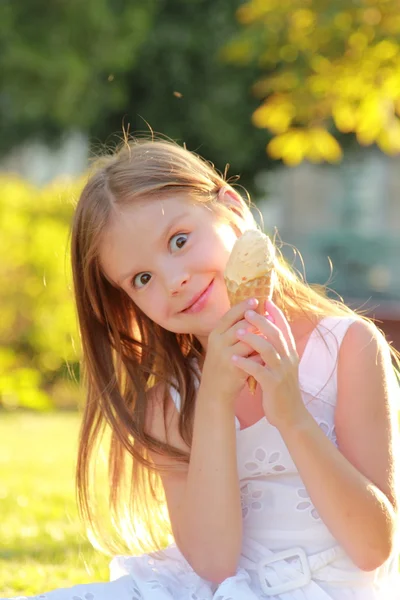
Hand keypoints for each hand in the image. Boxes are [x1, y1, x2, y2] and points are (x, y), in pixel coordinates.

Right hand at [202, 298, 262, 403]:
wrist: (214, 390)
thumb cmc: (223, 363)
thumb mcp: (222, 344)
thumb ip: (233, 330)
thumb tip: (253, 313)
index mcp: (215, 333)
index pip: (230, 314)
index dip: (243, 306)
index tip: (257, 300)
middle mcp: (218, 342)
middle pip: (241, 325)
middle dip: (258, 320)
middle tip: (271, 316)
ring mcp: (225, 355)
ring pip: (248, 340)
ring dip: (263, 335)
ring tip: (274, 331)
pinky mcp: (234, 368)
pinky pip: (253, 356)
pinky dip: (263, 353)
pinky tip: (271, 351)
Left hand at [232, 300, 307, 429]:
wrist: (290, 414)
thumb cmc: (281, 388)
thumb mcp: (283, 366)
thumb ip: (277, 350)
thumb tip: (267, 332)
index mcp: (290, 353)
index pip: (285, 328)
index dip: (276, 314)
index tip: (265, 301)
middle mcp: (289, 359)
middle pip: (276, 335)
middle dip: (261, 321)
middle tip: (247, 312)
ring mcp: (282, 372)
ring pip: (268, 350)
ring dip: (252, 339)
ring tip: (238, 332)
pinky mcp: (273, 385)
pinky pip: (259, 371)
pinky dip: (246, 363)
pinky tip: (233, 359)